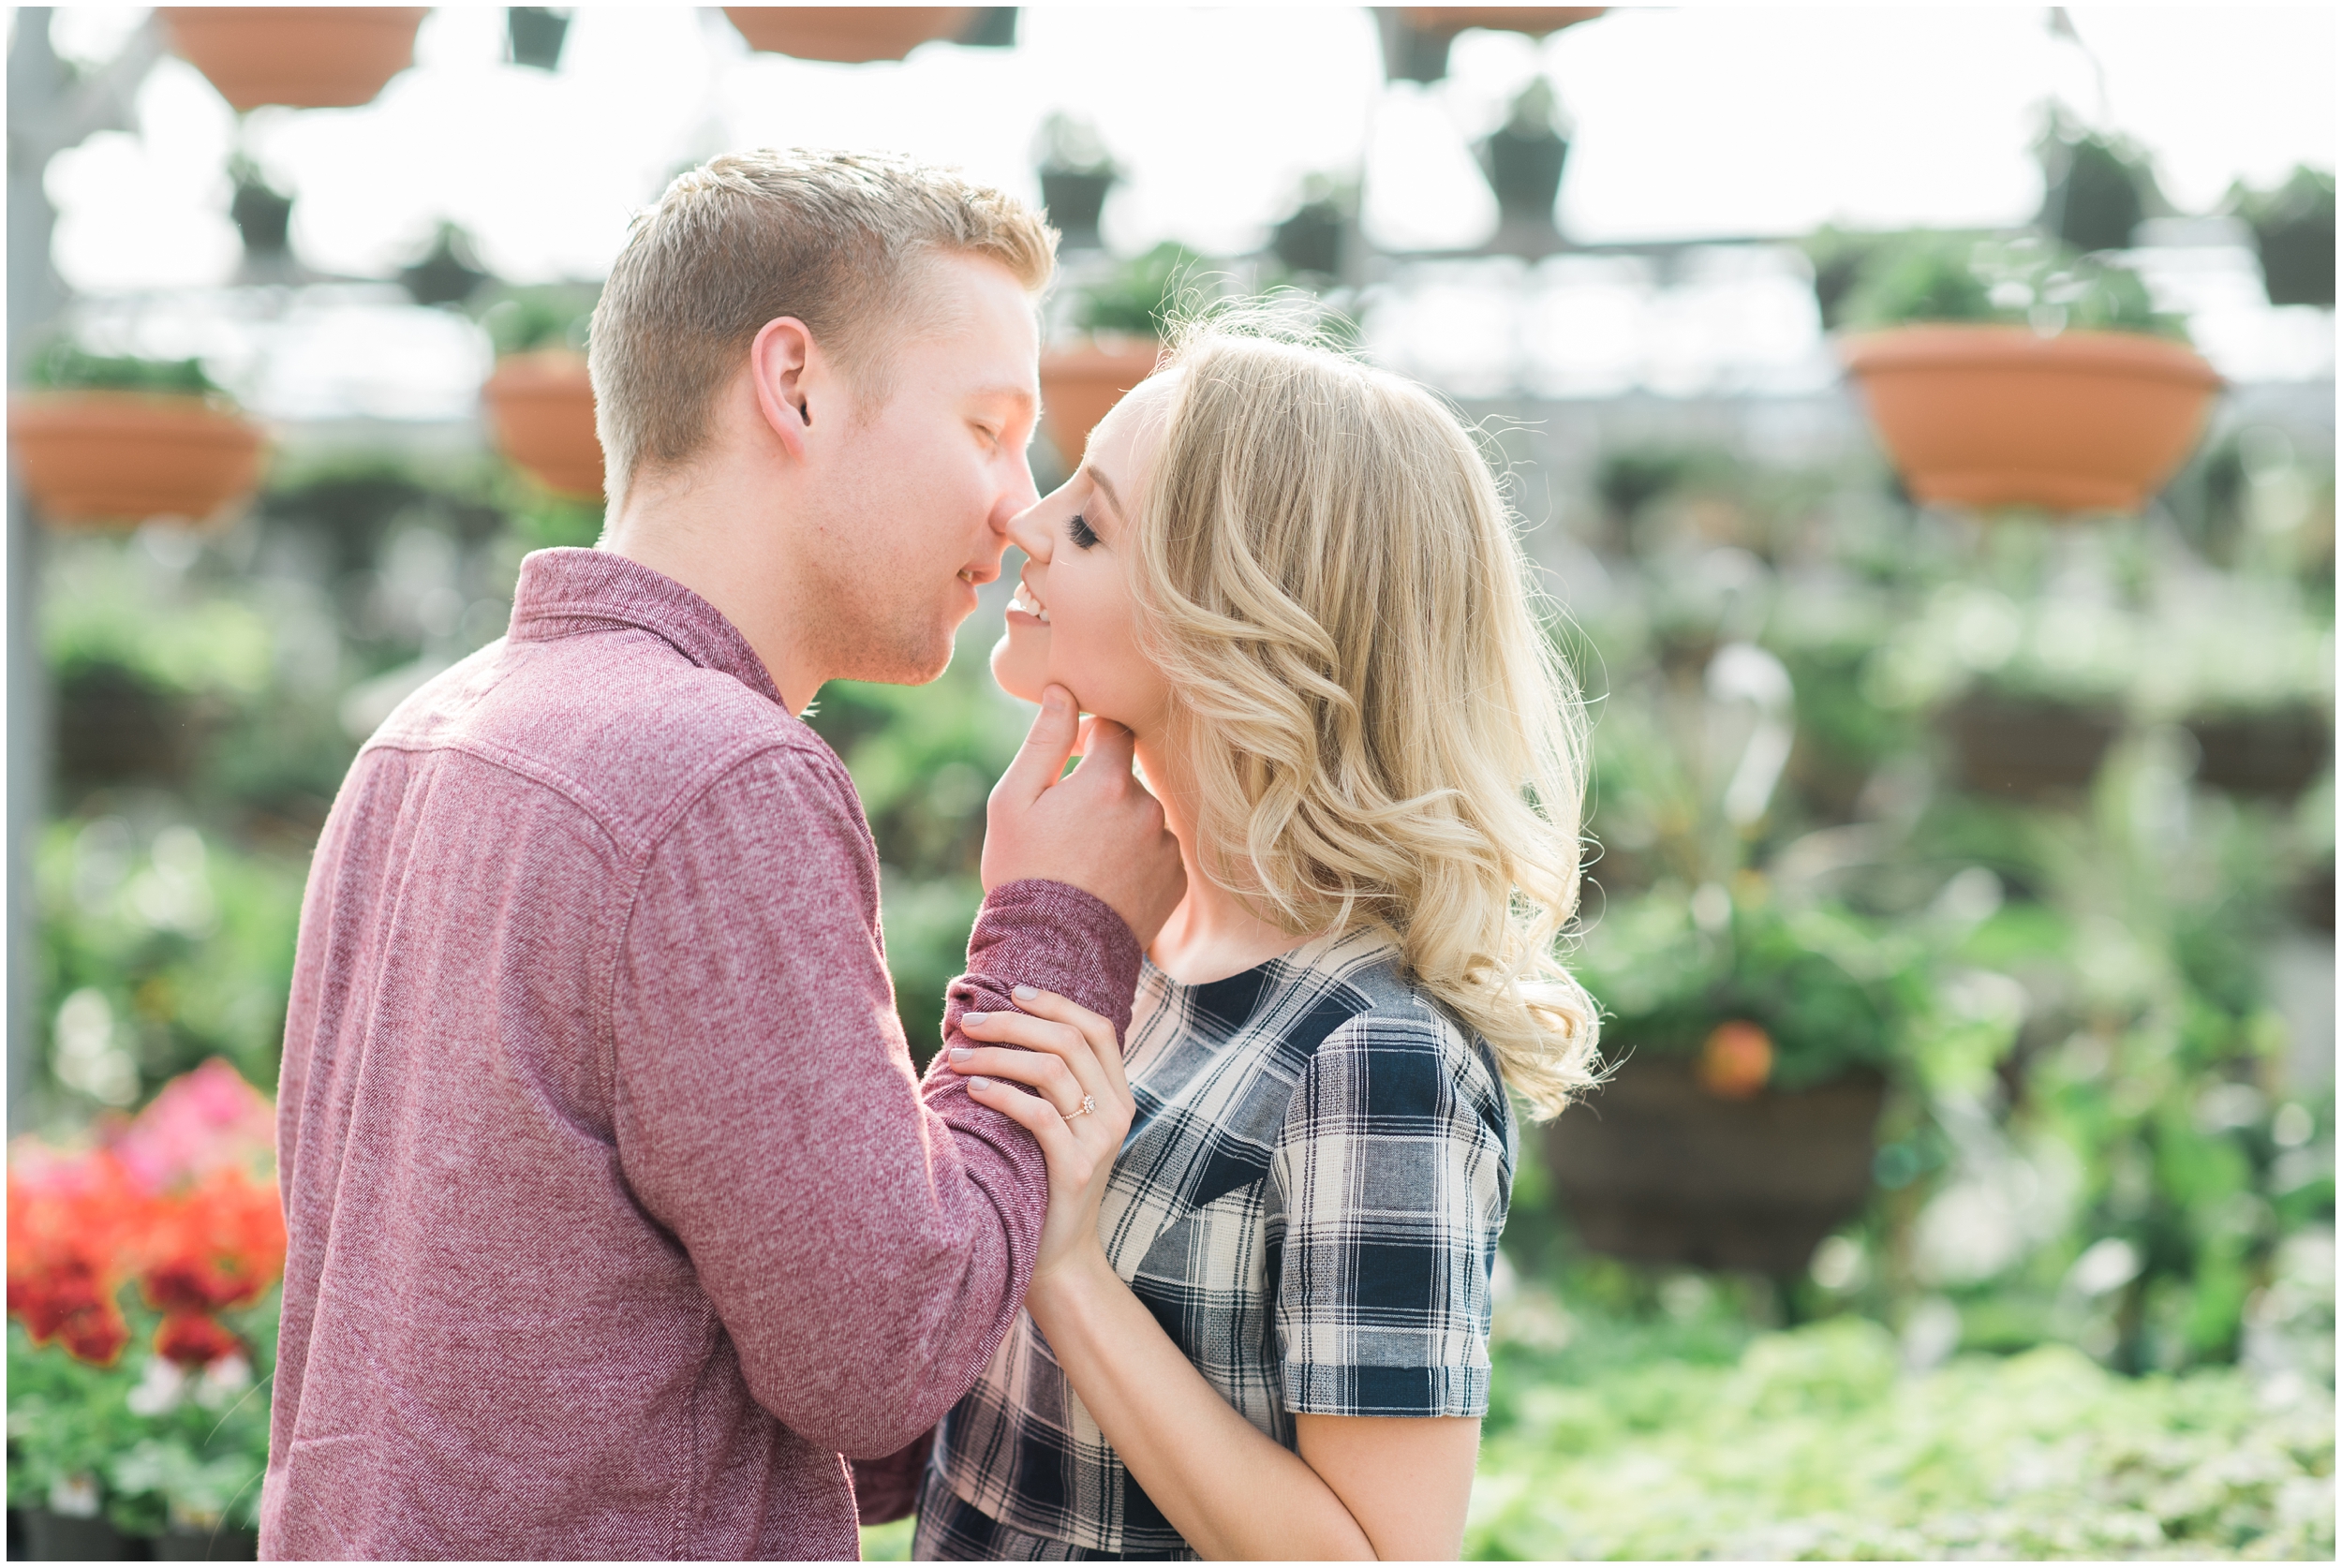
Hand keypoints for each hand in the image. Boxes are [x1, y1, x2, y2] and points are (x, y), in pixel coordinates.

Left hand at [948, 985, 1133, 1291]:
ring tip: (958, 1057)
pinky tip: (973, 1089)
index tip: (1012, 992)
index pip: (1096, 1029)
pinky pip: (1038, 1114)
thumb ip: (1052, 1083)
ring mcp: (1099, 1142)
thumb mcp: (1064, 1127)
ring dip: (997, 1055)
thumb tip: (1000, 1023)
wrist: (1060, 1256)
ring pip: (1051, 1070)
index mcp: (1119, 1096)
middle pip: (1068, 1041)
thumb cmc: (1045, 1181)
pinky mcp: (1075, 1170)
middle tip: (967, 1023)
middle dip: (1012, 1023)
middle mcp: (1117, 1114)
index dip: (1055, 1004)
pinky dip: (1002, 1093)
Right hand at [982, 686, 1185, 947]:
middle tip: (1067, 828)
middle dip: (1101, 789)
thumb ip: (1044, 740)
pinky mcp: (1176, 879)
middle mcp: (1147, 807)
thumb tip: (1063, 690)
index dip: (1090, 738)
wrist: (1054, 952)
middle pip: (1127, 777)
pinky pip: (1157, 851)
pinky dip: (1136, 858)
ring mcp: (1166, 845)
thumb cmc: (1023, 872)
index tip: (1072, 758)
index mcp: (1108, 780)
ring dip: (1120, 824)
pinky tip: (1106, 882)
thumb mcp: (1013, 802)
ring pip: (1143, 815)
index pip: (1114, 729)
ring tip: (1084, 862)